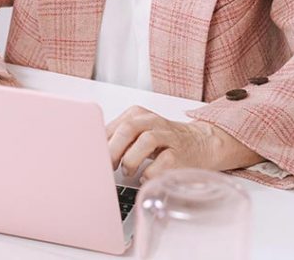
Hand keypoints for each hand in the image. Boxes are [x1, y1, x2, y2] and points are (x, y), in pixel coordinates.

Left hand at [106, 106, 260, 182]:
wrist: (201, 142)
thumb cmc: (164, 140)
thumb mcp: (139, 132)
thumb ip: (118, 139)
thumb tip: (93, 152)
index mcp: (138, 115)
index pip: (115, 125)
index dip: (101, 142)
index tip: (93, 157)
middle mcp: (153, 122)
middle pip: (129, 128)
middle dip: (113, 149)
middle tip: (106, 165)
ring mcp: (168, 137)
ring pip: (146, 140)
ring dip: (131, 159)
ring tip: (127, 171)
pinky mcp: (180, 154)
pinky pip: (164, 162)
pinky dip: (150, 172)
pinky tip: (145, 177)